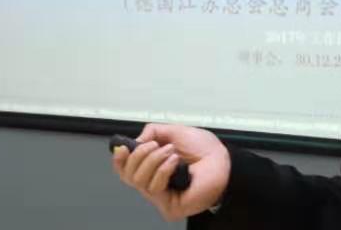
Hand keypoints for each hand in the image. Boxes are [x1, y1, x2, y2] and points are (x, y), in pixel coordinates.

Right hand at [111, 123, 229, 220]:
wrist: (222, 160)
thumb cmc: (202, 148)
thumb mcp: (172, 132)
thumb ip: (151, 132)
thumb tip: (135, 142)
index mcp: (151, 168)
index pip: (125, 171)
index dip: (119, 160)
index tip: (122, 148)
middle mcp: (152, 184)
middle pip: (127, 176)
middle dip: (139, 155)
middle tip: (156, 145)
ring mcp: (160, 197)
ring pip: (139, 180)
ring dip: (154, 160)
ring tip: (172, 152)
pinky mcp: (169, 207)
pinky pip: (155, 188)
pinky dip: (163, 169)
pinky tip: (175, 162)